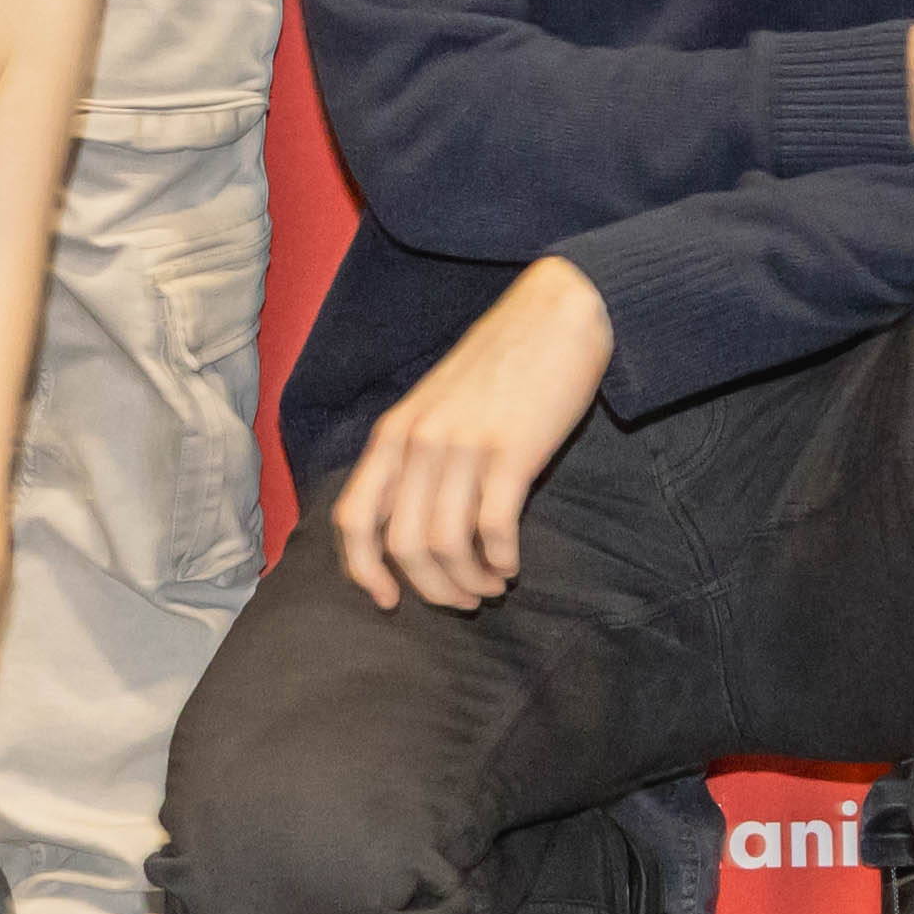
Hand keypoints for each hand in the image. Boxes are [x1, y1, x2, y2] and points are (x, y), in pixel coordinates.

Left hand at [333, 258, 616, 613]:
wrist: (559, 312)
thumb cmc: (502, 363)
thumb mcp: (438, 404)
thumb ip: (417, 456)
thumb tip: (410, 528)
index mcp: (394, 432)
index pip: (354, 518)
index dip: (364, 572)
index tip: (391, 601)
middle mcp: (419, 440)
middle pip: (404, 546)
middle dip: (432, 590)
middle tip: (463, 601)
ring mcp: (464, 444)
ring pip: (446, 546)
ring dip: (469, 581)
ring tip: (492, 586)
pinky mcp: (512, 449)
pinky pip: (493, 528)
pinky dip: (501, 559)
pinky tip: (512, 563)